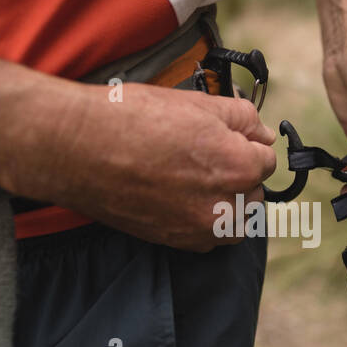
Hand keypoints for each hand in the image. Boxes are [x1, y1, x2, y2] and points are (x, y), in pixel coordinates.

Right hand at [6, 82, 277, 251]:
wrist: (79, 148)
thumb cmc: (133, 119)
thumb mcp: (197, 103)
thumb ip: (242, 118)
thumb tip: (262, 132)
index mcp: (237, 167)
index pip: (266, 159)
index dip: (247, 143)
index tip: (226, 137)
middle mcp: (224, 206)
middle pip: (254, 193)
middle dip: (240, 174)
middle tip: (206, 155)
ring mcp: (199, 230)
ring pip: (235, 222)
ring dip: (228, 203)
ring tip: (198, 179)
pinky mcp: (175, 242)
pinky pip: (208, 238)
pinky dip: (205, 221)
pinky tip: (181, 198)